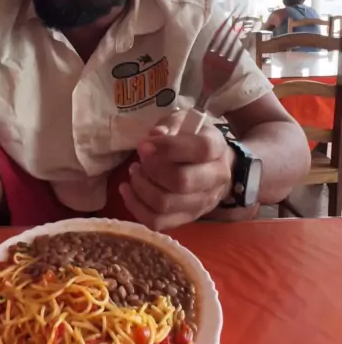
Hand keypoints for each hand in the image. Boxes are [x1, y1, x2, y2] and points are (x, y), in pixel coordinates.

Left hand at [119, 114, 234, 230]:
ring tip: (134, 172)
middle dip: (152, 170)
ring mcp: (202, 203)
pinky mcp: (187, 218)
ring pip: (166, 204)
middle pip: (181, 182)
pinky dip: (136, 207)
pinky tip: (127, 190)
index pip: (199, 150)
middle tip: (140, 160)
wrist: (215, 164)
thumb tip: (155, 135)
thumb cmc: (193, 138)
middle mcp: (215, 179)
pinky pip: (158, 222)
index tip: (143, 145)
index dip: (168, 147)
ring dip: (141, 187)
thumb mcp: (185, 121)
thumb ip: (170, 125)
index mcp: (217, 148)